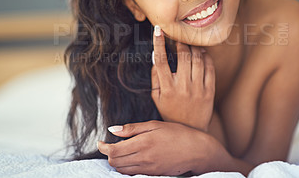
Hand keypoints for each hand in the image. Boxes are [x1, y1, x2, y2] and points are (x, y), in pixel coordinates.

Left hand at [98, 120, 228, 175]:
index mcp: (143, 143)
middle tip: (109, 145)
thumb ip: (132, 128)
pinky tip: (131, 158)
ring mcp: (148, 169)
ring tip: (120, 151)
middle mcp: (143, 158)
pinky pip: (133, 174)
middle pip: (115, 162)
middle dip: (108, 154)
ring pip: (122, 170)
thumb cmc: (178, 133)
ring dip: (117, 161)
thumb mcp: (155, 125)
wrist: (197, 151)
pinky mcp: (153, 174)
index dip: (103, 147)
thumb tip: (112, 129)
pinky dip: (127, 167)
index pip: (113, 151)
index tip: (100, 142)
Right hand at [151, 26, 215, 131]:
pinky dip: (206, 57)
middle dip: (181, 43)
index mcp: (166, 88)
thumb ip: (155, 77)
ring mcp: (198, 89)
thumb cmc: (170, 111)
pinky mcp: (210, 91)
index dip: (158, 43)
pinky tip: (201, 54)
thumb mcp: (156, 97)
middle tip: (179, 39)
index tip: (158, 30)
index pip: (160, 60)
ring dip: (194, 48)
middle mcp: (182, 87)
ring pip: (197, 59)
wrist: (191, 130)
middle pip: (183, 56)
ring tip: (190, 45)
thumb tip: (156, 56)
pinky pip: (210, 68)